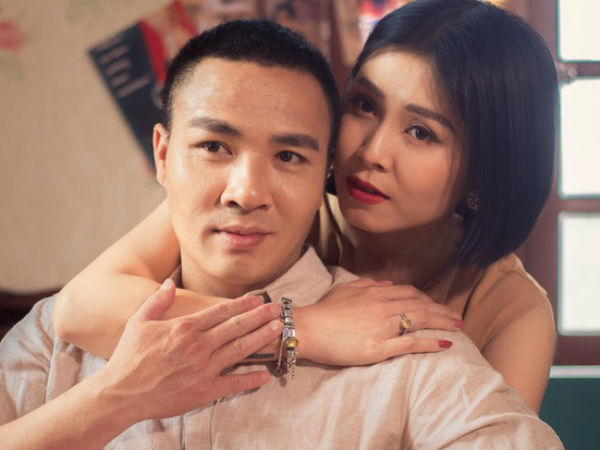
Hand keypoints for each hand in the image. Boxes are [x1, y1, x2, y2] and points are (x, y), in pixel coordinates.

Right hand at [95, 279, 282, 422]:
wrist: (121, 394)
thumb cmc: (128, 358)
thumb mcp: (138, 322)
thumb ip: (157, 301)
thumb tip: (168, 282)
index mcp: (185, 328)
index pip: (221, 311)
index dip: (242, 304)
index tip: (258, 298)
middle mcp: (198, 346)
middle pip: (236, 327)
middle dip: (259, 316)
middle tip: (277, 309)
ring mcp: (203, 369)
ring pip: (239, 349)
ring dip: (261, 338)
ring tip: (278, 329)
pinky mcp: (204, 391)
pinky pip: (233, 384)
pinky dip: (251, 379)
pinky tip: (266, 373)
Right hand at [296, 278, 461, 365]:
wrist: (308, 328)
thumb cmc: (323, 310)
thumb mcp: (345, 289)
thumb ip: (367, 284)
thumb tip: (386, 284)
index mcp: (375, 292)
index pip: (409, 293)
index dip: (427, 299)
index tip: (436, 305)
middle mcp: (384, 306)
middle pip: (421, 306)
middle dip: (442, 311)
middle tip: (458, 317)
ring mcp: (383, 326)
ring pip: (421, 321)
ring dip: (443, 323)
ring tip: (459, 327)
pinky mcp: (380, 347)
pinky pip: (411, 344)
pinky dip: (431, 343)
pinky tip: (446, 344)